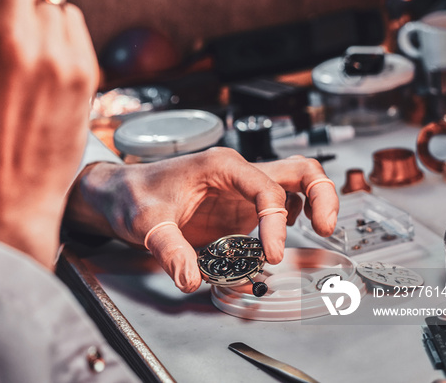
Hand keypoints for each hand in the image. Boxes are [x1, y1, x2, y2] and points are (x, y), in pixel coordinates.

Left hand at [66, 149, 338, 291]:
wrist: (119, 193)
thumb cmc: (131, 195)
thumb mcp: (145, 222)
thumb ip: (169, 250)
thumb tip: (191, 280)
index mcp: (220, 166)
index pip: (265, 188)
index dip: (276, 221)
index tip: (271, 254)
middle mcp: (237, 173)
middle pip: (298, 170)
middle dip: (322, 194)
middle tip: (327, 229)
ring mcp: (240, 190)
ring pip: (294, 185)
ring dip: (314, 204)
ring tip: (320, 234)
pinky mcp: (238, 208)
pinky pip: (277, 207)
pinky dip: (291, 221)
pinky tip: (282, 241)